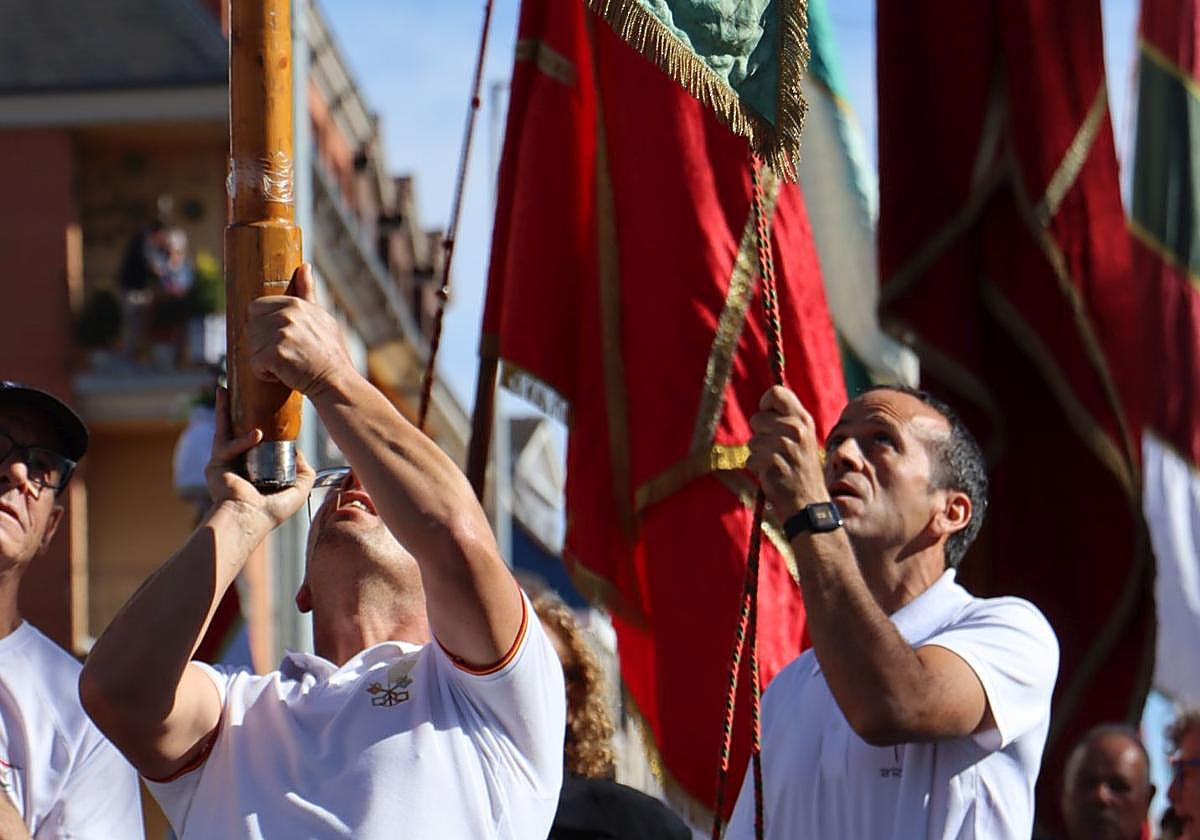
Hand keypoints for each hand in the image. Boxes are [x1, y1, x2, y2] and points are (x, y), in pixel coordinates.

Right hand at [204, 387, 314, 532]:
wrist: (249, 520)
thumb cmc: (271, 511)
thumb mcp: (297, 490)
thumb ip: (304, 471)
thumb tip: (300, 453)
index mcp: (253, 468)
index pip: (255, 441)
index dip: (260, 424)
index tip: (269, 406)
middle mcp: (236, 463)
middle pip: (235, 428)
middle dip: (234, 408)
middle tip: (234, 388)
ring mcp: (223, 463)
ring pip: (223, 429)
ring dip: (223, 409)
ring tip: (224, 390)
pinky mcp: (214, 464)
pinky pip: (228, 445)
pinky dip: (242, 440)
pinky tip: (255, 435)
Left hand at [246, 263, 353, 397]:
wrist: (337, 382)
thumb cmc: (330, 353)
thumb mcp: (322, 318)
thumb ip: (307, 293)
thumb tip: (304, 266)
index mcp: (294, 303)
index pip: (256, 308)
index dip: (263, 327)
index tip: (280, 340)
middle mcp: (287, 315)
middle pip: (251, 328)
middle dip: (262, 345)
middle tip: (286, 356)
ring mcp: (281, 334)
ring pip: (251, 347)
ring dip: (263, 360)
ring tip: (287, 365)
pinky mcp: (275, 354)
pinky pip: (255, 364)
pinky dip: (264, 374)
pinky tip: (282, 375)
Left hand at [746, 386, 829, 520]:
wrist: (808, 503)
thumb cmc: (800, 470)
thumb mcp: (802, 440)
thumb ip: (787, 421)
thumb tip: (765, 406)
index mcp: (804, 420)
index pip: (776, 392)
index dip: (765, 404)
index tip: (768, 420)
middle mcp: (796, 429)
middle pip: (758, 418)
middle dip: (760, 436)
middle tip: (776, 452)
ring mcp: (785, 445)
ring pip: (753, 440)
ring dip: (759, 455)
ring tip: (777, 465)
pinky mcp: (773, 462)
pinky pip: (751, 458)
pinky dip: (757, 468)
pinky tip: (772, 475)